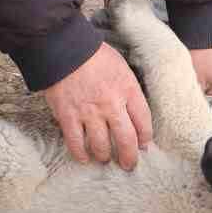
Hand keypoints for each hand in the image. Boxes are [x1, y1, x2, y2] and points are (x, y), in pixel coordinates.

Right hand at [43, 42, 153, 170]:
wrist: (65, 48)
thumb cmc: (95, 56)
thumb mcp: (122, 68)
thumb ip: (129, 91)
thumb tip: (134, 114)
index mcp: (127, 89)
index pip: (143, 121)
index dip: (145, 137)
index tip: (143, 145)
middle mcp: (111, 104)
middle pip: (126, 140)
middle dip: (129, 157)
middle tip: (129, 164)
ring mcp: (89, 112)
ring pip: (101, 146)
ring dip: (104, 156)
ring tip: (105, 158)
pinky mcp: (68, 116)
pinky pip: (76, 143)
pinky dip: (80, 154)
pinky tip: (84, 157)